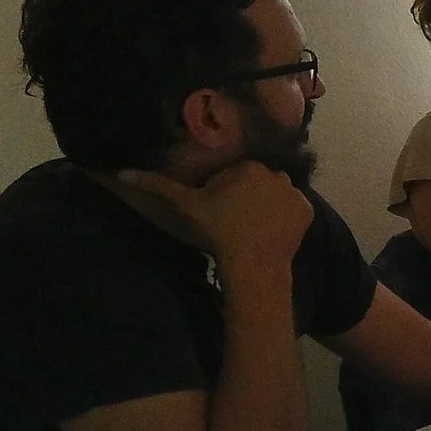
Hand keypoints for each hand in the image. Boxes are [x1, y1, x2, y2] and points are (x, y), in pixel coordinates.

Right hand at [118, 162, 311, 277]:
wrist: (252, 263)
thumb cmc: (217, 231)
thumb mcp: (186, 206)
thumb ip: (157, 186)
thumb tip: (123, 172)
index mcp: (248, 166)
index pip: (235, 173)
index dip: (224, 190)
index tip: (219, 209)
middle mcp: (277, 173)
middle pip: (257, 182)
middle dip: (247, 195)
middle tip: (234, 219)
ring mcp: (296, 192)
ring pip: (276, 194)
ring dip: (267, 204)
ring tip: (252, 227)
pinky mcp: (307, 211)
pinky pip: (294, 209)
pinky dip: (285, 218)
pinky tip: (271, 231)